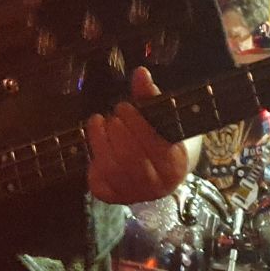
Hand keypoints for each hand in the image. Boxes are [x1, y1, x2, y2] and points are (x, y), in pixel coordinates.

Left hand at [86, 66, 186, 203]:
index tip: (123, 106)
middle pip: (131, 156)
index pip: (152, 143)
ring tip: (100, 122)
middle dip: (117, 130)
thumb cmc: (160, 140)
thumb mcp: (162, 119)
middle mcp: (157, 185)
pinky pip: (98, 180)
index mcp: (175, 164)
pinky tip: (97, 140)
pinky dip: (93, 157)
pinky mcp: (112, 198)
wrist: (157, 176)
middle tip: (112, 115)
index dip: (134, 122)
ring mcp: (134, 194)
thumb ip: (150, 98)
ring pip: (113, 168)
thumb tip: (140, 73)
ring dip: (102, 140)